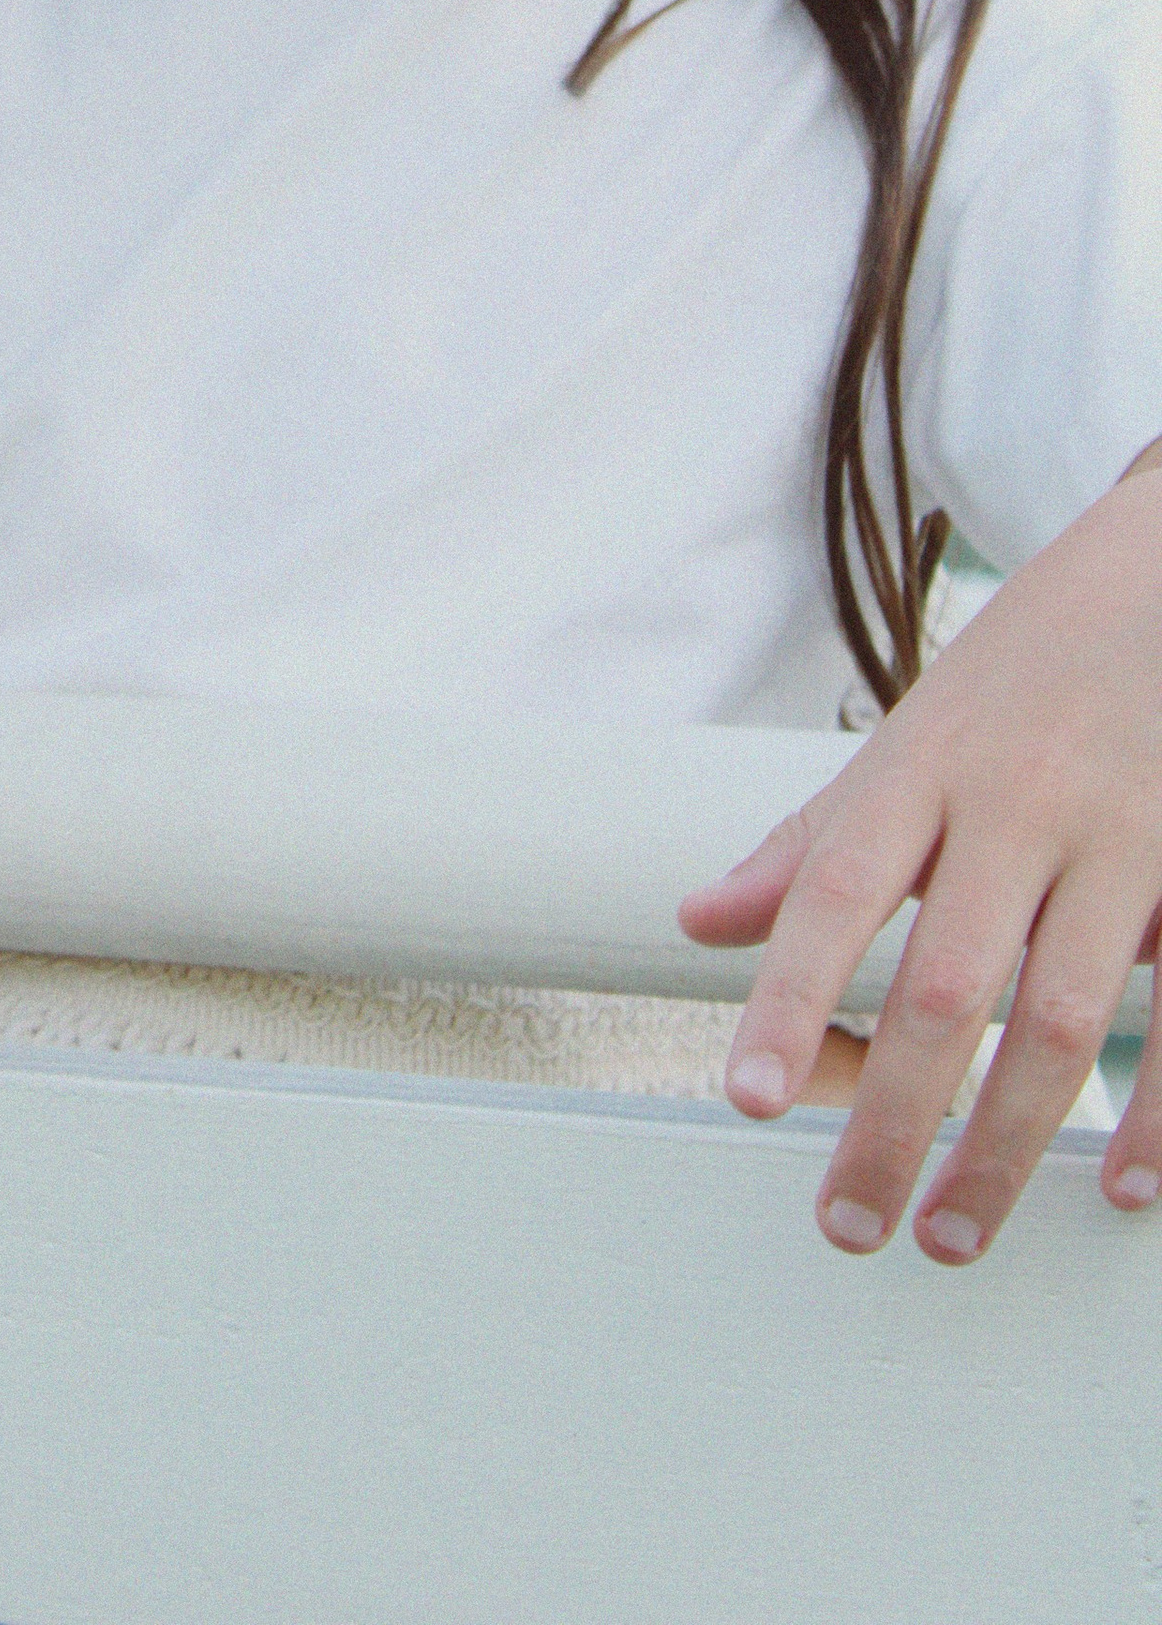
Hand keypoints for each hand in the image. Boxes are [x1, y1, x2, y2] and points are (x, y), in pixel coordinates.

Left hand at [680, 451, 1161, 1263]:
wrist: (1161, 578)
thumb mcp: (903, 741)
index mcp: (922, 769)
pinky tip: (1115, 1187)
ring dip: (1005, 1143)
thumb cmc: (1020, 676)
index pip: (836, 891)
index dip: (787, 996)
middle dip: (894, 1119)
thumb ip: (807, 844)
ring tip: (954, 1233)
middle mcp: (1016, 805)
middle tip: (850, 1221)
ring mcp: (1118, 839)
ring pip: (1060, 1018)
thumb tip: (698, 920)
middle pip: (944, 985)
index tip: (749, 1098)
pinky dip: (1157, 1114)